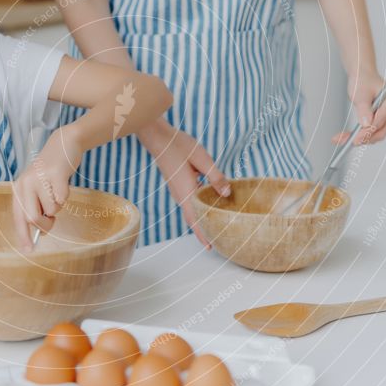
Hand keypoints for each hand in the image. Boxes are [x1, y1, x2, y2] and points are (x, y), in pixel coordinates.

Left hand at [12, 126, 83, 250]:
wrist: (63, 145)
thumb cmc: (50, 173)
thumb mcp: (37, 189)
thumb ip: (35, 208)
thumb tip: (40, 233)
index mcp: (18, 189)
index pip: (18, 218)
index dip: (23, 235)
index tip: (29, 250)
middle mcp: (25, 184)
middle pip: (33, 218)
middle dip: (46, 225)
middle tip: (53, 221)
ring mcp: (39, 178)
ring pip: (51, 210)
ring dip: (58, 206)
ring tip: (56, 190)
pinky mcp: (55, 174)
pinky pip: (62, 198)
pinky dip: (65, 196)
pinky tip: (63, 183)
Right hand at [138, 119, 230, 248]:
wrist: (158, 137)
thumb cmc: (179, 145)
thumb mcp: (202, 159)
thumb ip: (216, 177)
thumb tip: (228, 193)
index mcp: (186, 191)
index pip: (196, 219)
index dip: (203, 235)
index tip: (210, 248)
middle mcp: (180, 195)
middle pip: (193, 218)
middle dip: (203, 231)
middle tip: (217, 241)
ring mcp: (177, 190)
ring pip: (191, 210)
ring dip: (201, 219)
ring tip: (215, 225)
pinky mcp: (177, 184)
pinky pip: (189, 201)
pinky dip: (198, 208)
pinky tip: (208, 203)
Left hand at [333, 72, 385, 144]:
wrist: (362, 76)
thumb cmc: (363, 81)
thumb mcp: (360, 94)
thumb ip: (364, 109)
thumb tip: (366, 125)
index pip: (380, 122)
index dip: (366, 132)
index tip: (355, 139)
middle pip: (380, 131)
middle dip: (362, 138)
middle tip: (345, 141)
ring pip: (375, 134)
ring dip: (359, 138)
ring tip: (341, 138)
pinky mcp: (383, 121)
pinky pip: (372, 131)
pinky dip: (360, 135)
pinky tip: (346, 136)